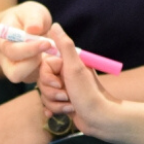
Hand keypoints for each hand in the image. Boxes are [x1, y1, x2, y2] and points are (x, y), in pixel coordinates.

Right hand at [0, 2, 53, 83]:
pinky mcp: (29, 75)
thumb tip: (33, 30)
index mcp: (1, 41)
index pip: (11, 51)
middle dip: (34, 63)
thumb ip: (33, 18)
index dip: (29, 49)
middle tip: (50, 50)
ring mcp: (16, 69)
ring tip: (53, 54)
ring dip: (42, 68)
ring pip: (27, 78)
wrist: (30, 25)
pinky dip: (48, 72)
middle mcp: (5, 59)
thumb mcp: (32, 11)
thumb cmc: (29, 16)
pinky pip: (37, 79)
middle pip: (14, 73)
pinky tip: (56, 60)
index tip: (47, 43)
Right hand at [37, 23, 117, 137]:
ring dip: (56, 104)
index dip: (47, 78)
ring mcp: (65, 88)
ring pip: (45, 95)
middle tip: (67, 96)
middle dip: (53, 93)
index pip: (44, 67)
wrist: (100, 119)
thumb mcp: (75, 67)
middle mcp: (66, 74)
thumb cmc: (88, 93)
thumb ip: (65, 46)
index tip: (59, 83)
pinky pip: (50, 105)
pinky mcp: (64, 103)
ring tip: (71, 105)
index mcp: (68, 63)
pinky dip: (56, 111)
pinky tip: (66, 113)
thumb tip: (54, 24)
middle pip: (43, 82)